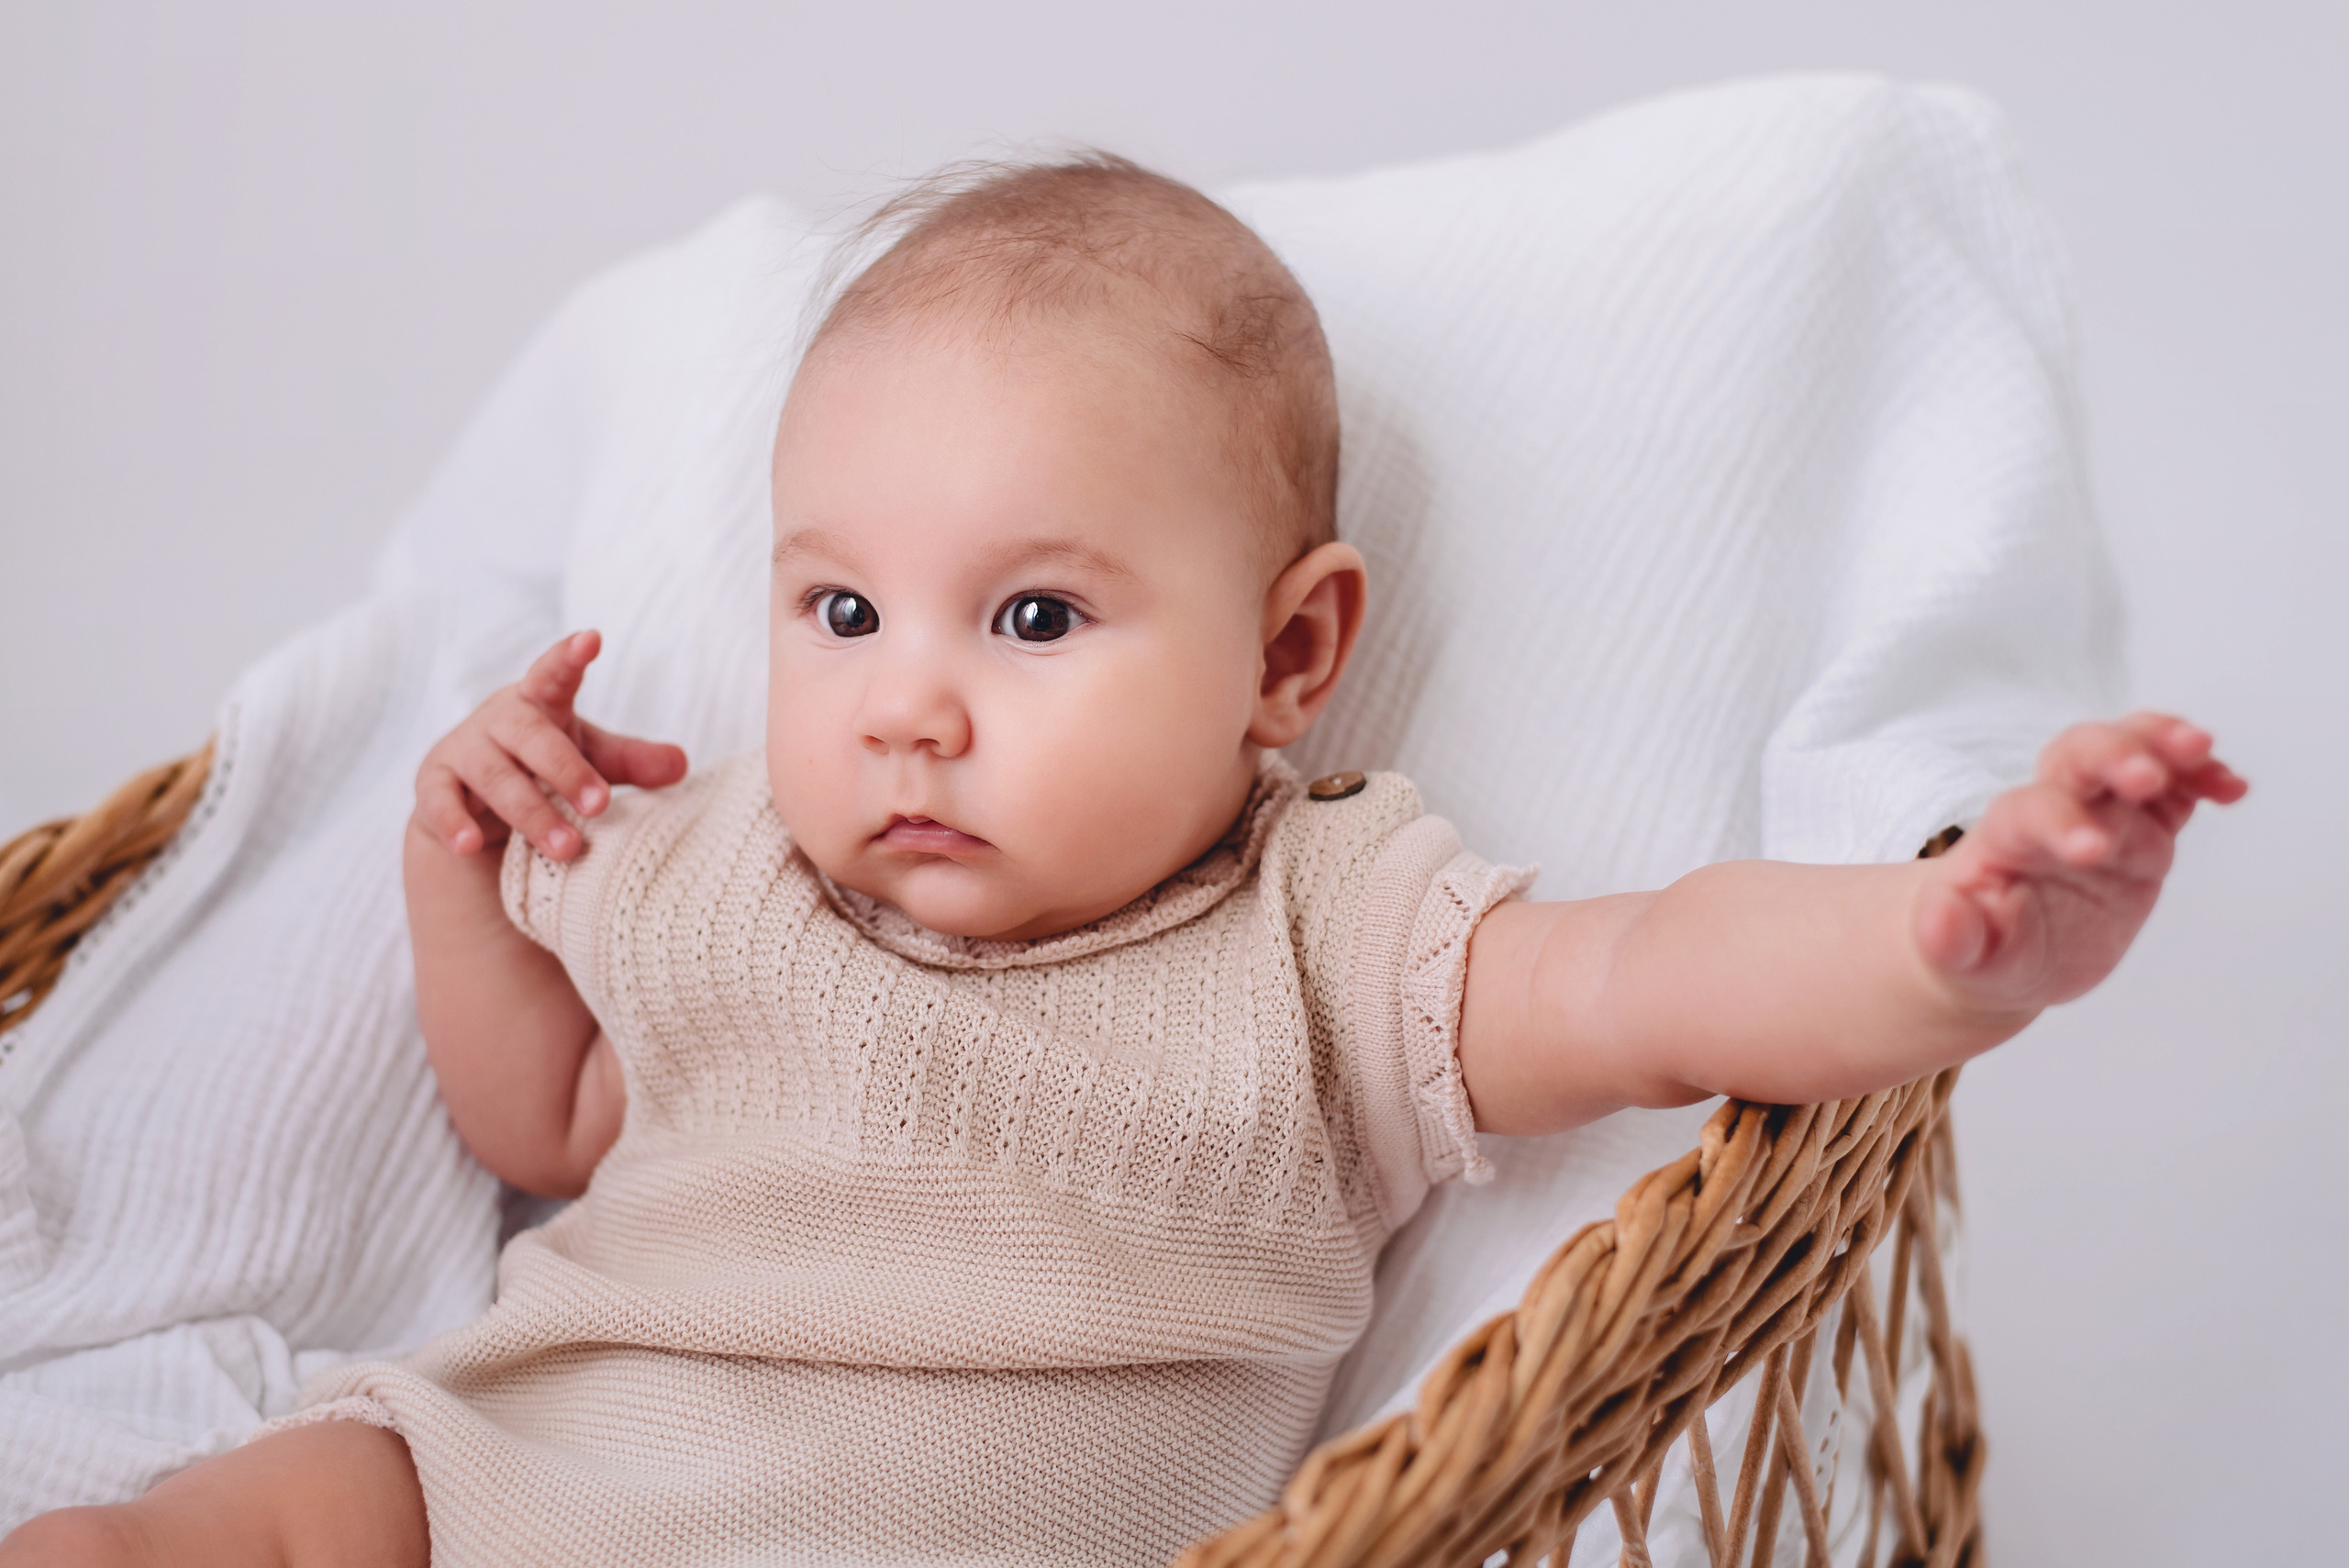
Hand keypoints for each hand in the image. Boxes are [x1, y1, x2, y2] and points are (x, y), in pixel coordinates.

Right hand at [412, 630, 688, 860]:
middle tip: (601, 806)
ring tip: (568, 849)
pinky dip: (454, 824)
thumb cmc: (542, 767)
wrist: (474, 800)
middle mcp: (499, 719)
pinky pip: (440, 804)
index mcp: (539, 702)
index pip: (554, 673)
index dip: (569, 656)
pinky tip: (470, 845)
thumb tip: (681, 764)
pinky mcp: (434, 784)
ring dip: (532, 814)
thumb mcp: (588, 759)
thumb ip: (630, 761)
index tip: (591, 639)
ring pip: (496, 778)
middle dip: (567, 773)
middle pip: (532, 738)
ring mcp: (463, 750)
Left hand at [1914, 712, 2247, 1012]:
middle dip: (2112, 755)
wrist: (2005, 946)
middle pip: (2078, 756)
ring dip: (2163, 744)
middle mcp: (2055, 808)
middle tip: (2146, 775)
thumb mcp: (1959, 957)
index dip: (2060, 822)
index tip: (2090, 850)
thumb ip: (1948, 938)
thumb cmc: (1980, 948)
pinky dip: (2203, 778)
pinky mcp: (2144, 828)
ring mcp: (2104, 812)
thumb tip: (1937, 920)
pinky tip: (2230, 786)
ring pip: (2131, 752)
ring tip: (2199, 750)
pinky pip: (2176, 791)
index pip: (2030, 811)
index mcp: (2005, 837)